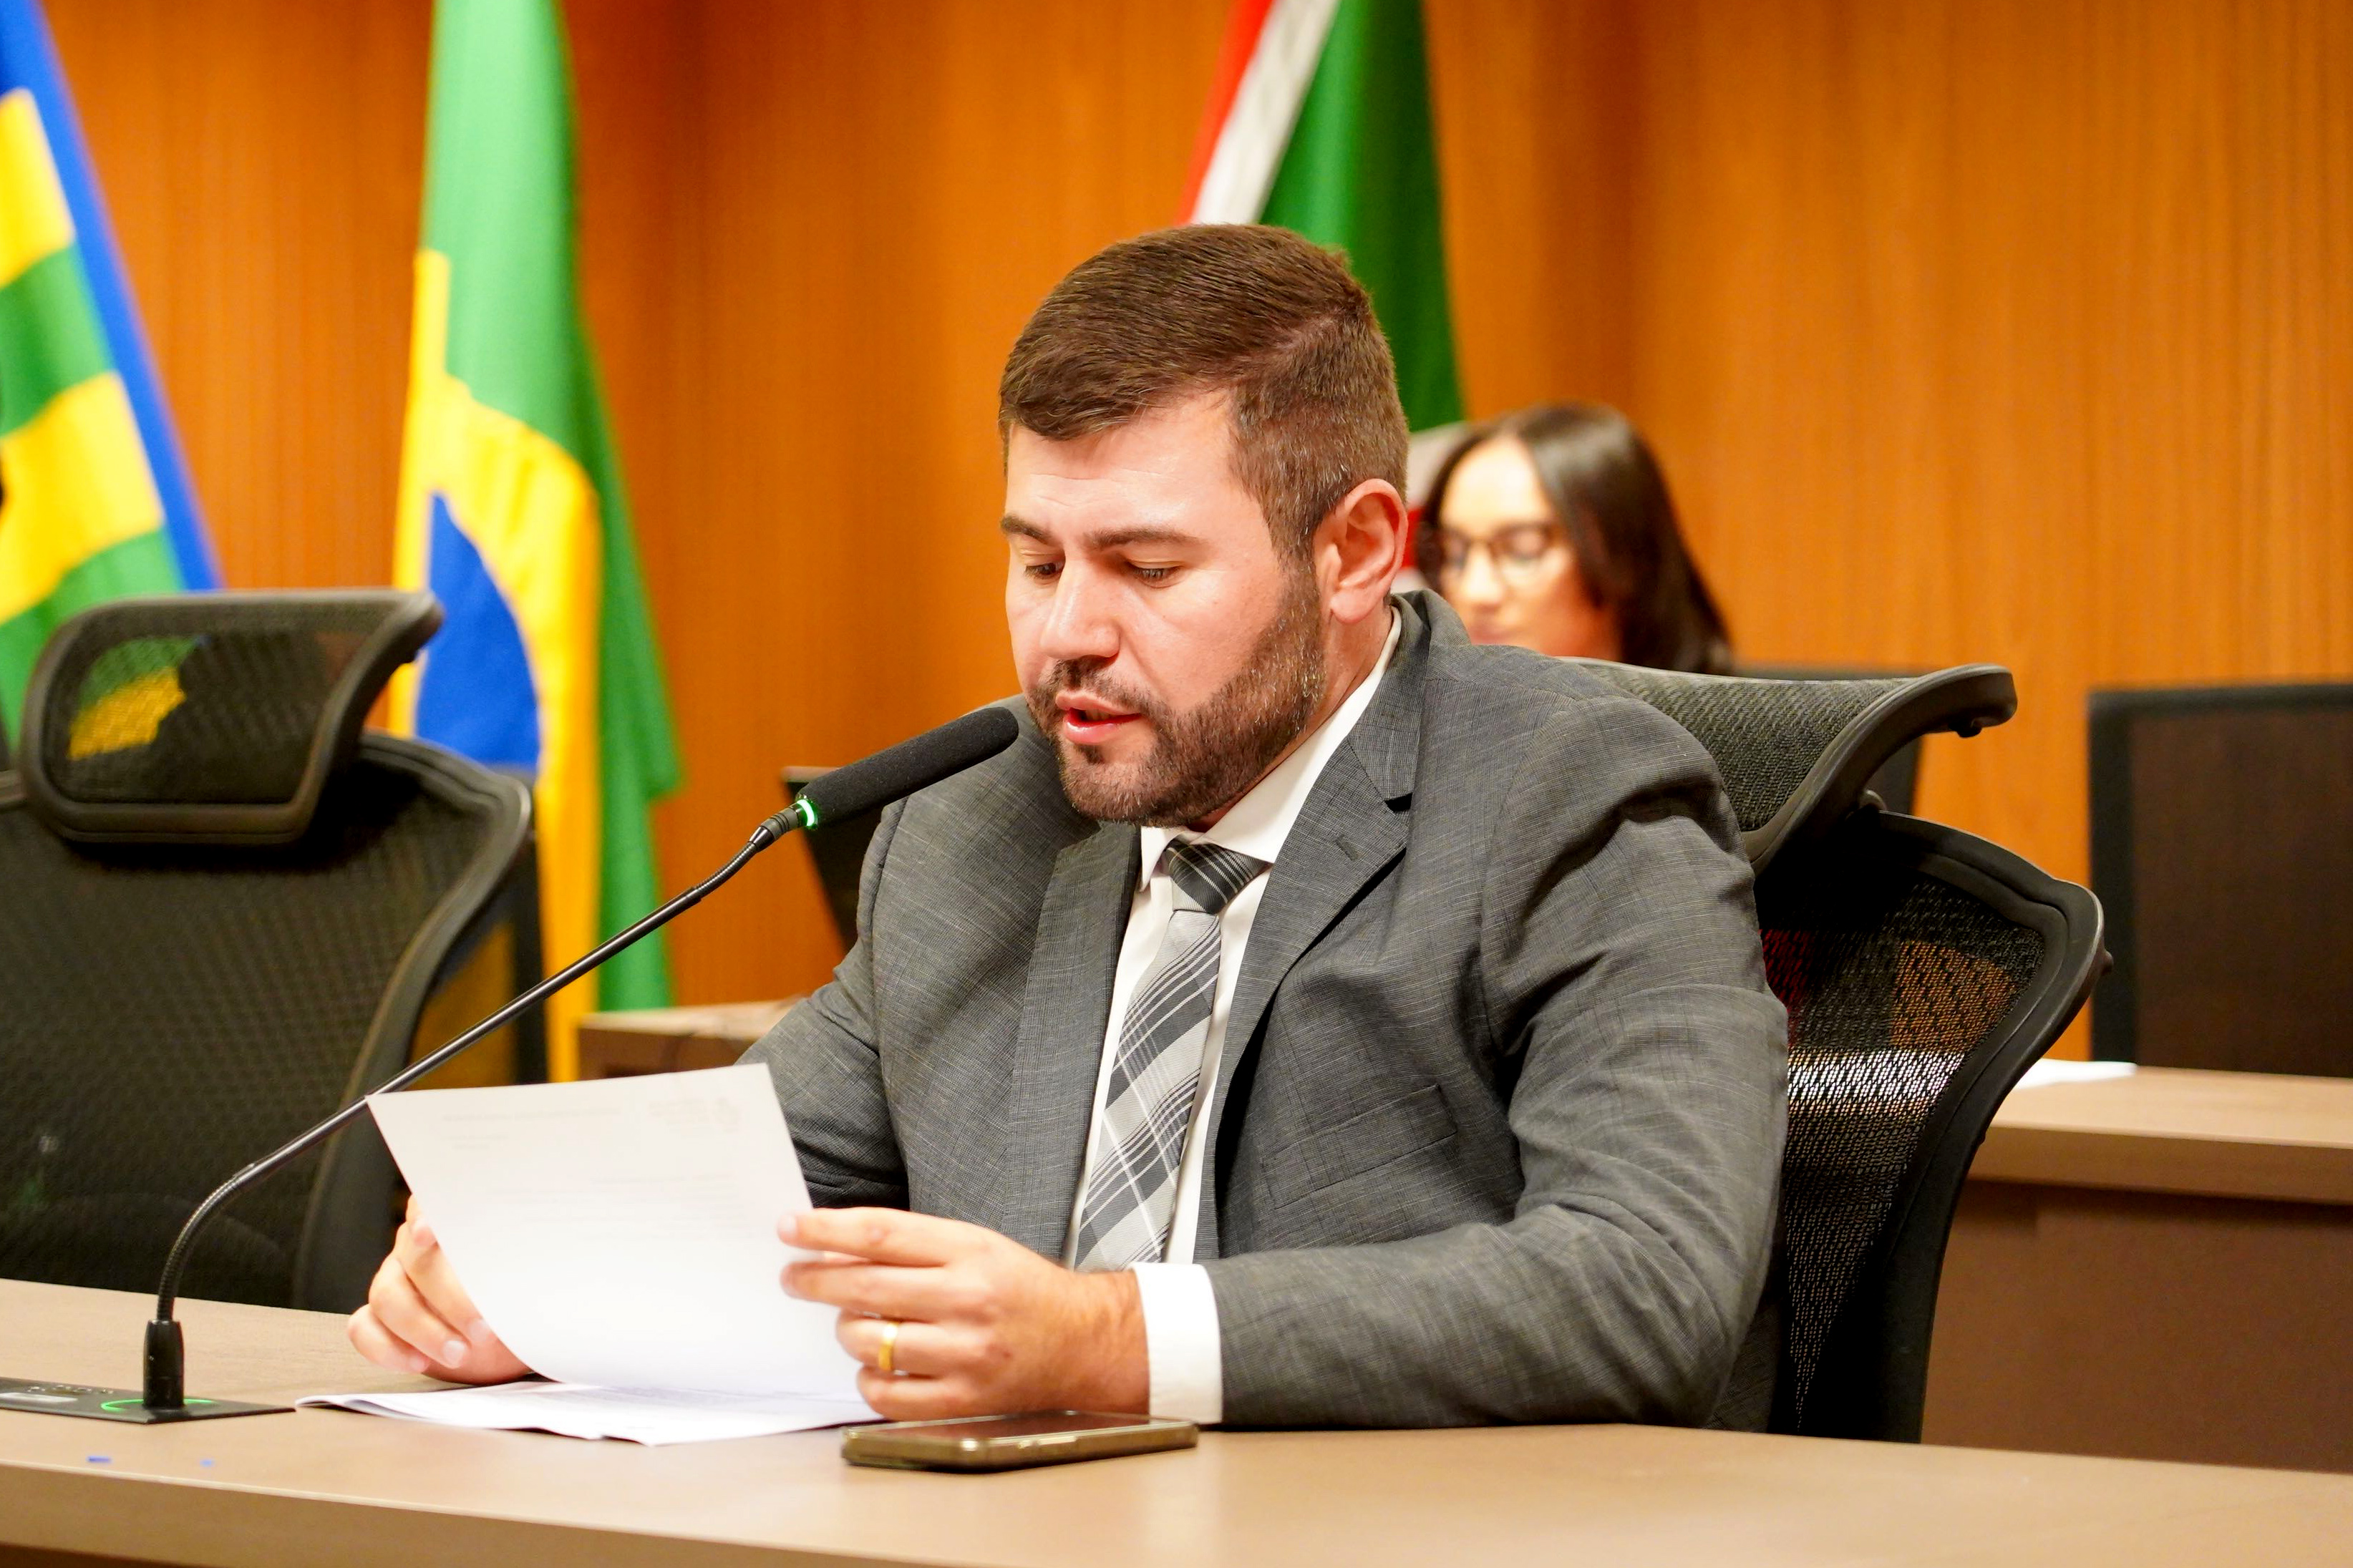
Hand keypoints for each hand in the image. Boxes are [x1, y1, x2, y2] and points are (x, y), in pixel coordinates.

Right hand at [346, 1197, 529, 1383]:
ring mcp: (392, 1281)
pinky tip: (419, 1363)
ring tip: (460, 1355)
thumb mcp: (531, 1282)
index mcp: (454, 1225)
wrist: (506, 1339)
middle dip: (448, 1299)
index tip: (429, 1236)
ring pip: (386, 1297)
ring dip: (423, 1330)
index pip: (430, 1204)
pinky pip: (363, 1328)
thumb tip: (528, 1270)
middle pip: (415, 1261)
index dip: (426, 1216)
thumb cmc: (519, 1302)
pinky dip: (386, 1349)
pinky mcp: (378, 1318)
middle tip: (482, 1331)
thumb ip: (522, 1269)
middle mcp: (415, 1248)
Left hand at [783, 1208, 1146, 1419]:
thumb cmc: (1020, 1289)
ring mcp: (964, 1353)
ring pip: (869, 1342)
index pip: (880, 1235)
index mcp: (970, 1251)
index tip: (790, 1228)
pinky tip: (877, 1364)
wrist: (1081, 1340)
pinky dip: (868, 1378)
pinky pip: (886, 1394)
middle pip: (865, 1287)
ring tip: (855, 1322)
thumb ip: (913, 1246)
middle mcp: (967, 1300)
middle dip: (814, 1280)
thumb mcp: (976, 1245)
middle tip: (793, 1277)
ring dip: (847, 1330)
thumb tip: (835, 1250)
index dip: (825, 1231)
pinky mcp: (962, 1398)